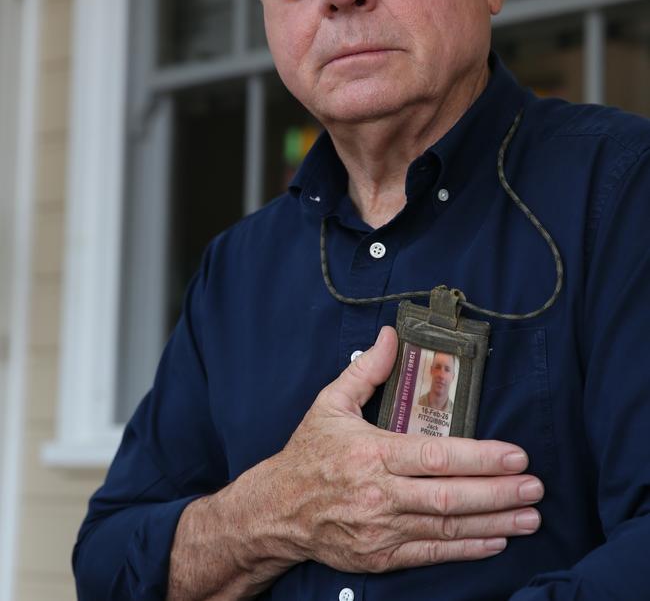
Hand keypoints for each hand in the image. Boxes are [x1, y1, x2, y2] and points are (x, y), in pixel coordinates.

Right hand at [247, 326, 542, 572]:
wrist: (276, 510)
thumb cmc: (308, 454)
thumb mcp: (330, 403)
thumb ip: (366, 370)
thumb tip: (390, 336)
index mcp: (371, 453)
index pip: (436, 456)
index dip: (481, 457)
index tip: (516, 456)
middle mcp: (379, 494)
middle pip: (449, 497)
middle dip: (498, 493)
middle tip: (534, 487)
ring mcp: (381, 529)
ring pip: (447, 528)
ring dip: (493, 523)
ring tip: (529, 517)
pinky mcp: (381, 556)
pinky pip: (431, 554)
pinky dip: (466, 549)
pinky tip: (495, 540)